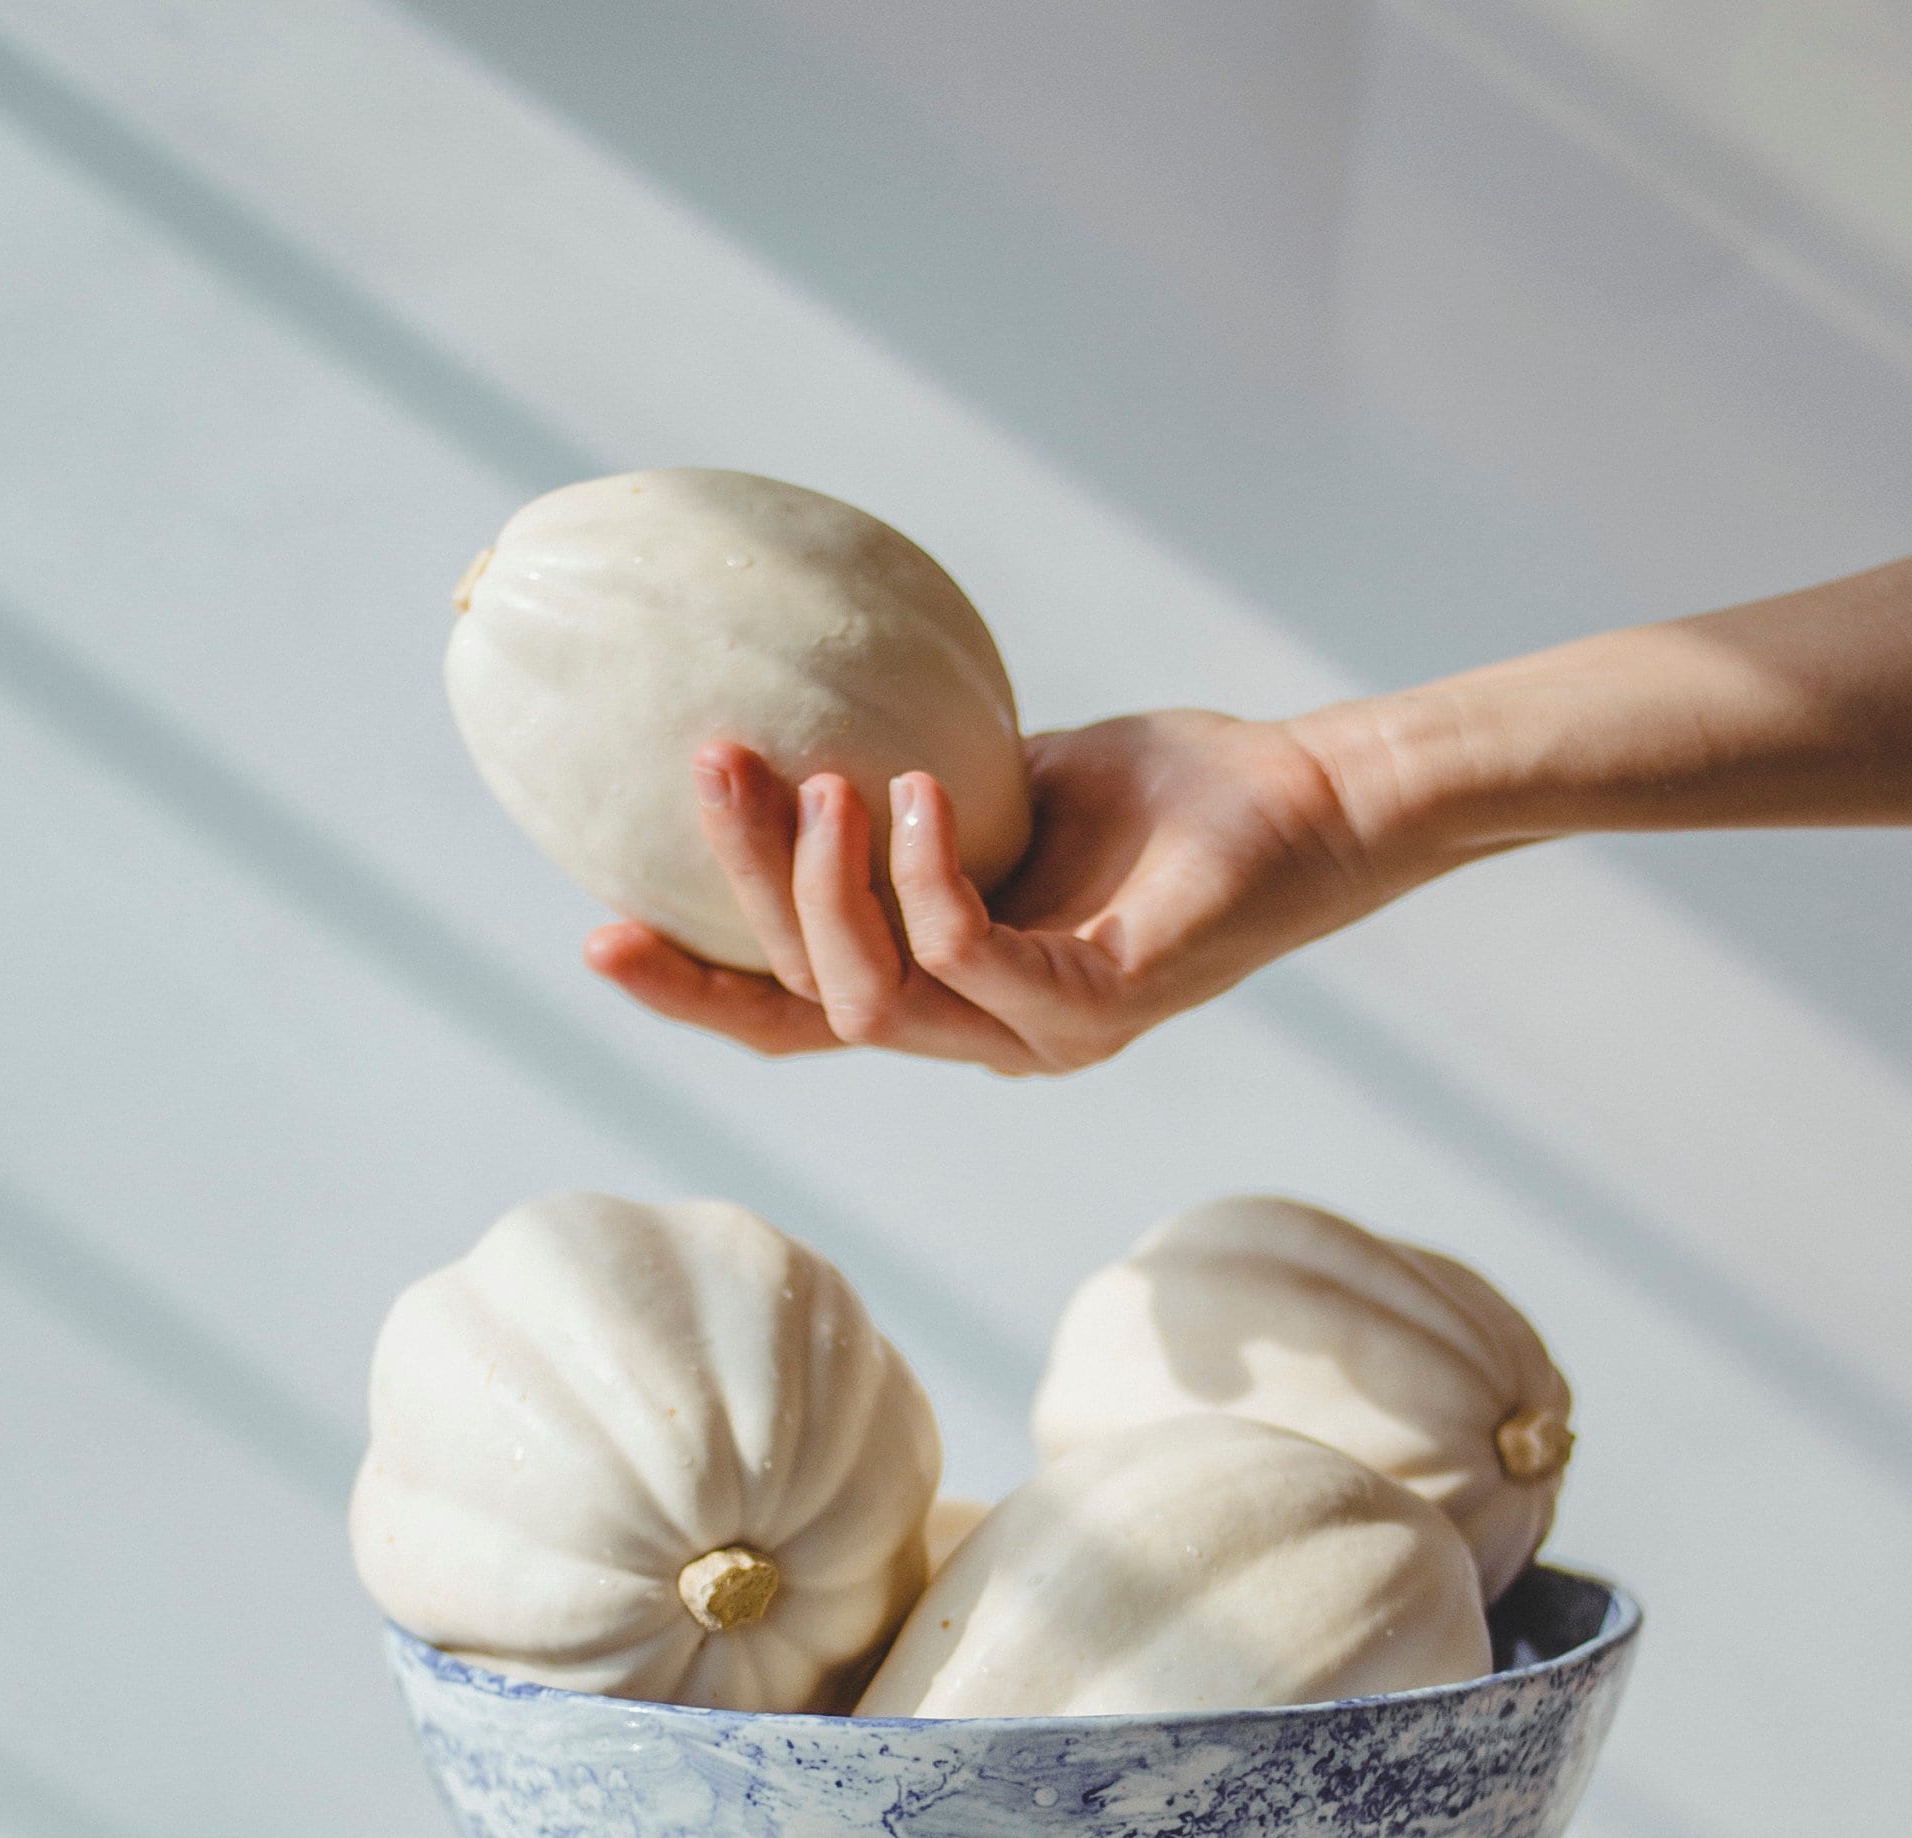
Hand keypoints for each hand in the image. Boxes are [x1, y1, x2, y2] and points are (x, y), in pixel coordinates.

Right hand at [581, 712, 1410, 1074]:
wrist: (1311, 799)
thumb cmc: (1169, 793)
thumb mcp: (1003, 780)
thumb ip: (907, 790)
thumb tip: (803, 728)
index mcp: (949, 991)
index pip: (795, 1016)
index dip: (695, 992)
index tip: (600, 935)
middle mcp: (983, 1034)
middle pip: (814, 1001)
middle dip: (742, 888)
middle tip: (711, 762)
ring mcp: (1040, 1034)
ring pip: (874, 999)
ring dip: (822, 883)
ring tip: (819, 774)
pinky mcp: (1100, 1008)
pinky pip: (974, 962)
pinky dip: (926, 880)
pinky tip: (915, 791)